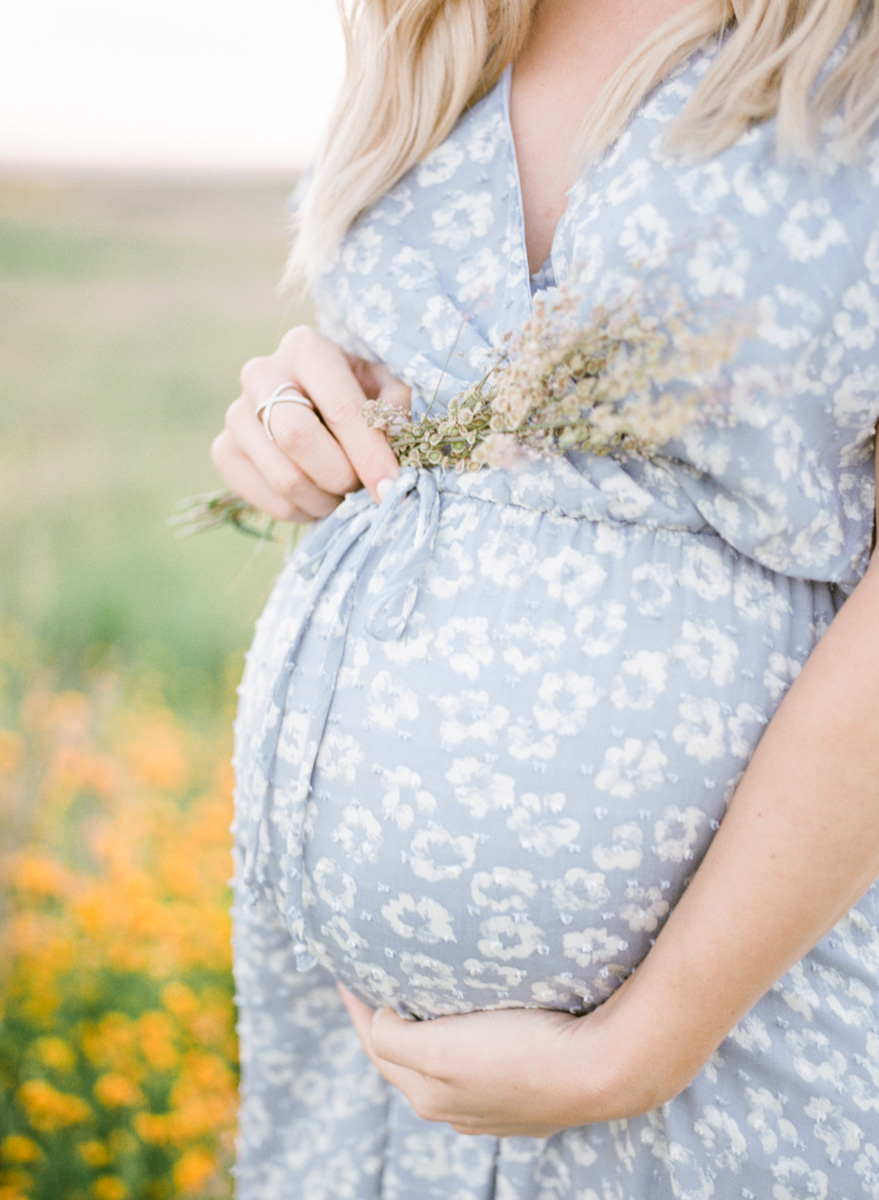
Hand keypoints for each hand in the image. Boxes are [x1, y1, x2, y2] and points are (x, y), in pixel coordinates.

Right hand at [212, 327, 409, 521]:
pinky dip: (303, 511)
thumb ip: (395, 411)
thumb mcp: (388, 390)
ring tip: (344, 492)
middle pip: (297, 438)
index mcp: (306, 348)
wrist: (317, 406)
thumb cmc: (362, 395)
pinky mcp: (224, 451)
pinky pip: (268, 500)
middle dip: (341, 475)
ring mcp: (235, 413)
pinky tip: (318, 497)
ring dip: (326, 499)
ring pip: (284, 477)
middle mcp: (261, 373)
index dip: (369, 454)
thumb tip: (390, 443)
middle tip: (363, 486)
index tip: (390, 488)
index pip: (339, 407)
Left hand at [338, 985, 609, 1138]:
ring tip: (425, 1002)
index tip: (347, 972)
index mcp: (430, 1095)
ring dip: (428, 1037)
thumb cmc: (522, 1051)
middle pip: (407, 1062)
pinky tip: (478, 1030)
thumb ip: (396, 1039)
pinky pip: (482, 1070)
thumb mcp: (441, 1047)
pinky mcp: (531, 1097)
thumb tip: (382, 1021)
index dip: (359, 1009)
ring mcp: (496, 1108)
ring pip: (445, 1069)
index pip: (377, 1046)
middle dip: (389, 1026)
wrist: (605, 1071)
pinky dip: (465, 1048)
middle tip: (380, 985)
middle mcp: (458, 1110)